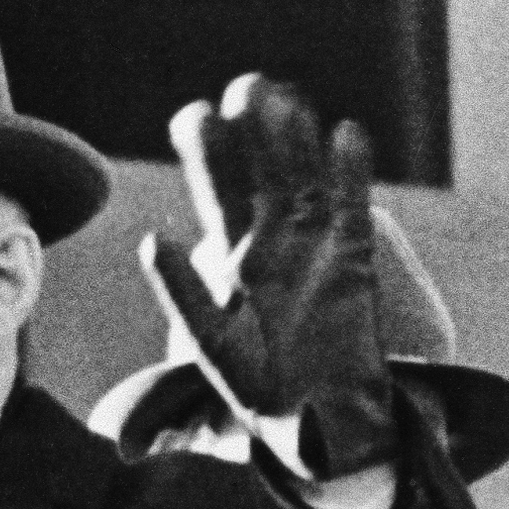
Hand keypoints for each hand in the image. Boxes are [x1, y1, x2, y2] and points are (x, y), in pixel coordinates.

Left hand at [139, 74, 395, 478]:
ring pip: (307, 176)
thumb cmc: (258, 387)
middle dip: (255, 129)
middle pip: (265, 170)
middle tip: (244, 86)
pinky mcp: (357, 257)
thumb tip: (151, 239)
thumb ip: (181, 291)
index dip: (208, 152)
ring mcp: (318, 243)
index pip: (218, 188)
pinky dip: (353, 171)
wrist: (319, 422)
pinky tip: (346, 133)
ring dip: (299, 140)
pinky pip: (355, 205)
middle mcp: (275, 239)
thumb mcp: (210, 343)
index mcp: (233, 253)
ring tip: (286, 100)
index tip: (192, 115)